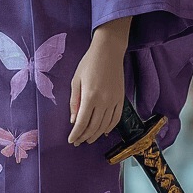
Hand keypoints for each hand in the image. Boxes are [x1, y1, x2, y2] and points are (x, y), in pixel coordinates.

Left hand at [68, 27, 125, 145]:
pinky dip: (109, 127)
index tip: (71, 140)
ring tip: (88, 139)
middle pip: (93, 127)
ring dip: (96, 135)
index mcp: (90, 96)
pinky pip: (116, 118)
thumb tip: (74, 121)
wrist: (109, 51)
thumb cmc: (89, 63)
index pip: (82, 122)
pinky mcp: (121, 98)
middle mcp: (103, 100)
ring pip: (105, 125)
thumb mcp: (76, 81)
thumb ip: (74, 102)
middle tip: (78, 142)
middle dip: (84, 137)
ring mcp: (114, 100)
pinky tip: (103, 131)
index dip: (76, 134)